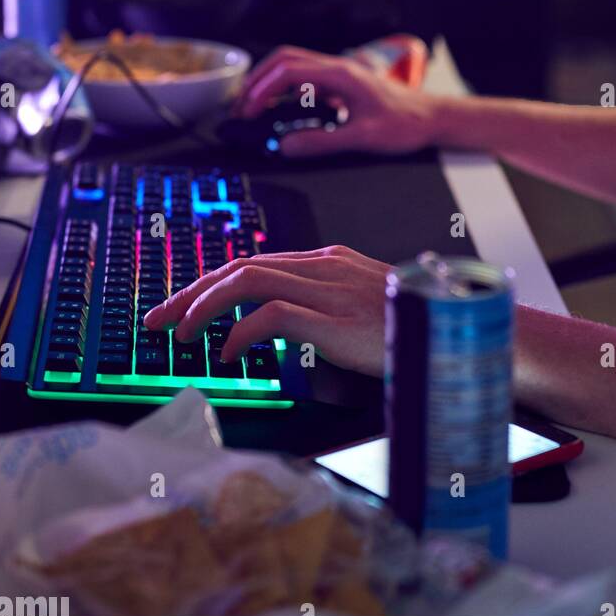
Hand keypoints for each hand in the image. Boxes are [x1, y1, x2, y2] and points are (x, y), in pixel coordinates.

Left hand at [142, 244, 393, 375]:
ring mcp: (330, 289)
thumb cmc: (414, 328)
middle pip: (240, 266)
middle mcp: (325, 266)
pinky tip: (227, 353)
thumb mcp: (363, 310)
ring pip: (248, 281)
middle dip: (190, 291)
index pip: (254, 262)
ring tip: (180, 335)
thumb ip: (326, 307)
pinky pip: (271, 315)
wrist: (457, 331)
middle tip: (157, 318)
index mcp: (329, 261)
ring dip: (204, 306)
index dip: (209, 283)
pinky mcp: (335, 318)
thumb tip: (281, 327)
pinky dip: (240, 332)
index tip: (179, 306)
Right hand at [234, 45, 438, 157]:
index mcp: (340, 75)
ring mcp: (340, 73)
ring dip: (269, 81)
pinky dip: (285, 88)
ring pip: (293, 64)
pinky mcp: (342, 82)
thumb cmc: (405, 124)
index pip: (288, 72)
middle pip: (284, 60)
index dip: (261, 91)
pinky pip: (305, 77)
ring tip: (252, 106)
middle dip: (257, 80)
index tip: (247, 112)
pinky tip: (279, 107)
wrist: (432, 117)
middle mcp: (338, 67)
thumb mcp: (363, 138)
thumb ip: (322, 142)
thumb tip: (286, 146)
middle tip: (240, 107)